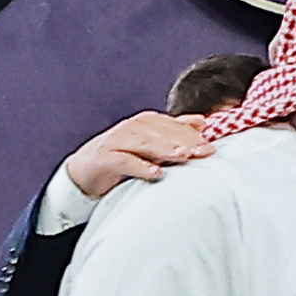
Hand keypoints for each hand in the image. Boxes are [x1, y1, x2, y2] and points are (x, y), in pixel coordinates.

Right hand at [62, 111, 216, 199]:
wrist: (83, 173)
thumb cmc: (122, 158)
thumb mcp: (151, 145)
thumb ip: (174, 132)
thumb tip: (201, 121)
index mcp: (144, 124)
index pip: (171, 125)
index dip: (191, 134)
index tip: (211, 146)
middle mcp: (131, 129)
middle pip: (160, 132)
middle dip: (184, 141)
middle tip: (204, 151)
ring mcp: (115, 142)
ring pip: (143, 142)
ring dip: (164, 149)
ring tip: (184, 157)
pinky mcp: (103, 159)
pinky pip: (123, 161)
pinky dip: (139, 166)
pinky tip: (156, 174)